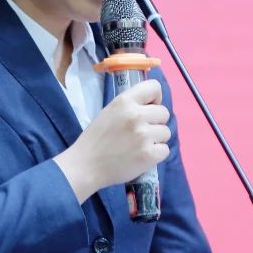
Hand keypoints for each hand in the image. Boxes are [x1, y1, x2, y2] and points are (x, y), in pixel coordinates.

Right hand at [53, 79, 170, 203]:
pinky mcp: (149, 154)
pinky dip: (156, 154)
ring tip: (140, 145)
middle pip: (164, 113)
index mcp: (125, 101)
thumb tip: (151, 106)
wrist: (86, 165)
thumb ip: (130, 106)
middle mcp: (137, 115)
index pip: (154, 87)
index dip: (155, 98)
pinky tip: (142, 156)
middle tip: (141, 132)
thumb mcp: (110, 111)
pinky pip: (165, 150)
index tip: (148, 109)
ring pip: (166, 132)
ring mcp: (144, 135)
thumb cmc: (96, 138)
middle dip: (155, 122)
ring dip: (156, 139)